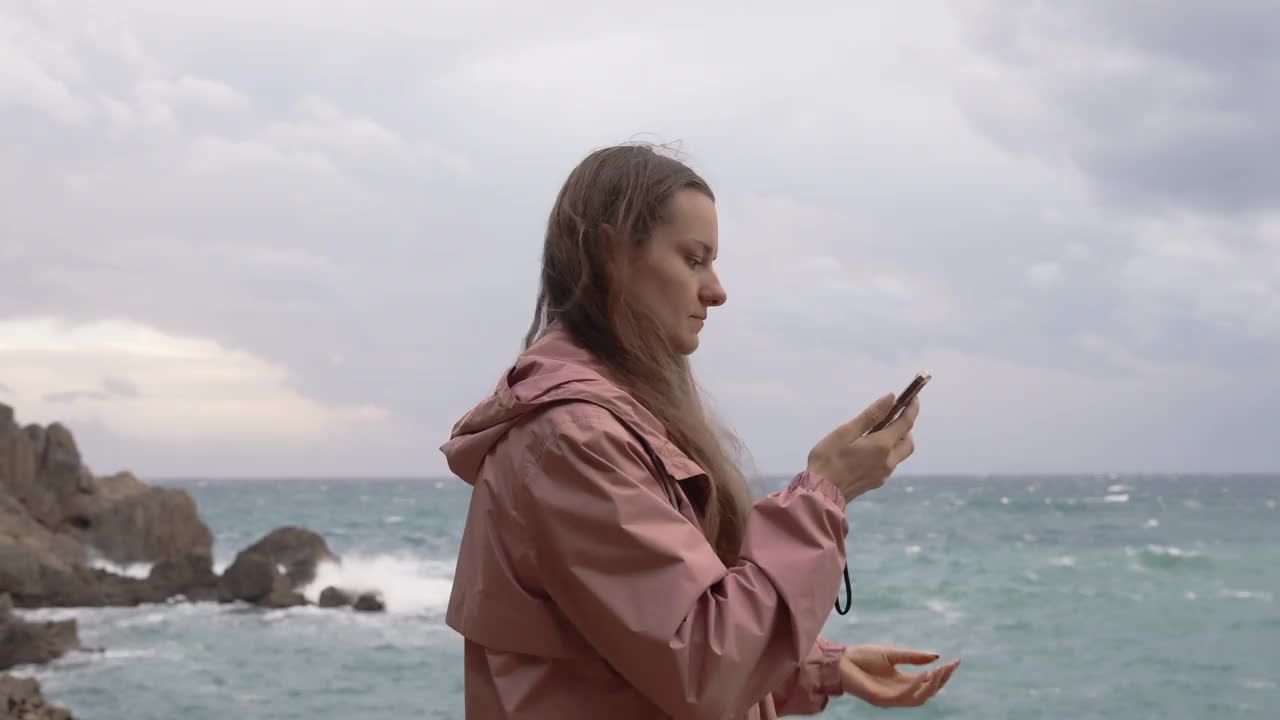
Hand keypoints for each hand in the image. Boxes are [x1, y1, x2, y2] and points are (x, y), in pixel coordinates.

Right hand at [807, 393, 918, 503]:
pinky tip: (870, 449)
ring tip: (879, 431)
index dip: (911, 409)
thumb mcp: (845, 432)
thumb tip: (890, 398)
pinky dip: (888, 452)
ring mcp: (883, 474)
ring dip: (897, 440)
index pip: (905, 424)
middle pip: (908, 441)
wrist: (821, 493)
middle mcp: (888, 461)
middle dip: (906, 427)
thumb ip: (870, 415)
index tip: (914, 397)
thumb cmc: (828, 460)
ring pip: (900, 454)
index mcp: (882, 446)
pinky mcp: (876, 482)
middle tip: (894, 416)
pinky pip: (890, 463)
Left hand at [840, 644, 958, 707]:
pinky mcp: (882, 700)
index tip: (956, 661)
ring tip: (939, 670)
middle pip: (928, 691)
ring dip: (931, 685)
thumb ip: (913, 657)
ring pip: (919, 698)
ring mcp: (892, 697)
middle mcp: (900, 691)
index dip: (943, 673)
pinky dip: (916, 687)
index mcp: (902, 681)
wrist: (841, 661)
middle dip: (941, 680)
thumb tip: (937, 656)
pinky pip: (904, 697)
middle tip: (950, 666)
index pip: (928, 681)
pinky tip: (923, 675)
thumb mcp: (892, 654)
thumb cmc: (862, 657)